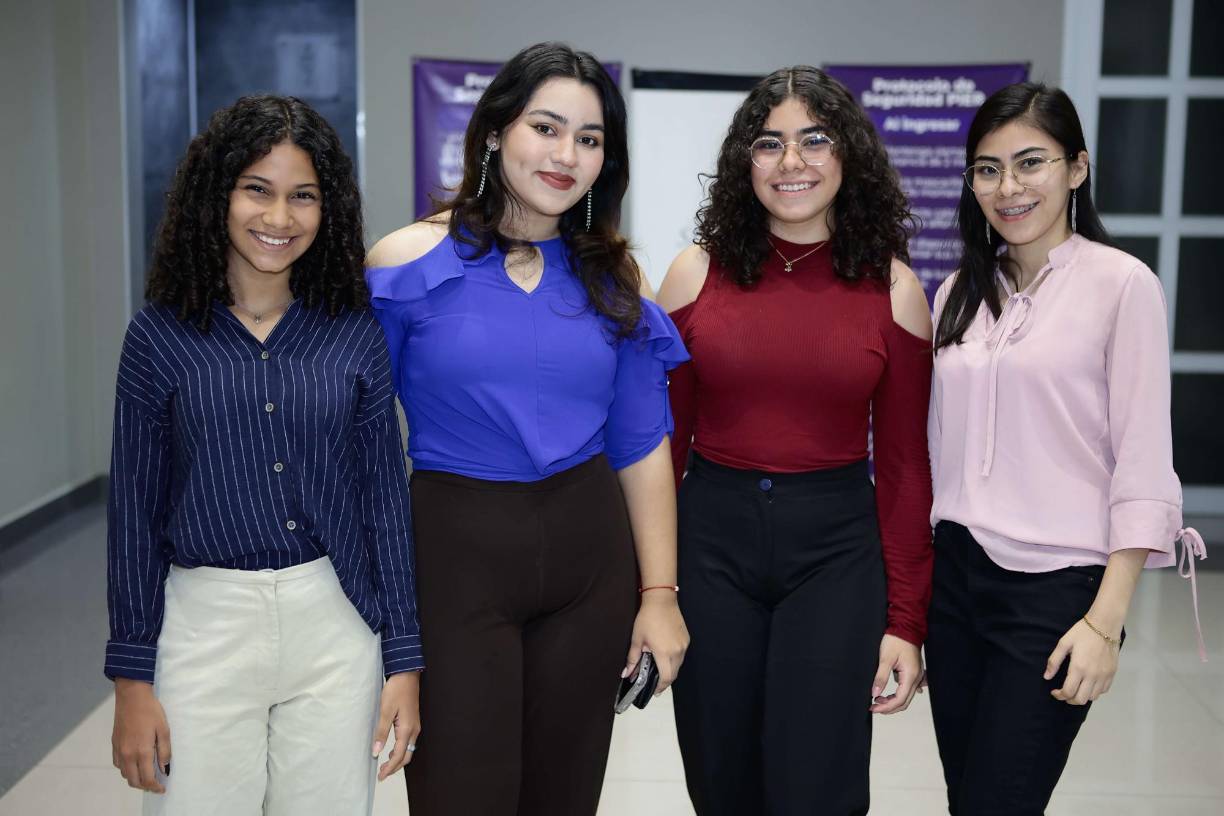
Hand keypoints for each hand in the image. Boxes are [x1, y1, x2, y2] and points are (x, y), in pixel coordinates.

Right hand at [112, 678, 170, 792]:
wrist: (131, 697)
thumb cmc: (151, 711)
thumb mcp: (164, 729)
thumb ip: (164, 751)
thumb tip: (164, 768)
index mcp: (141, 752)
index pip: (147, 779)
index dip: (155, 787)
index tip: (162, 788)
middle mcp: (127, 755)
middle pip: (134, 780)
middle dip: (145, 786)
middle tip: (156, 784)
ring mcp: (119, 750)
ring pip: (125, 774)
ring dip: (135, 778)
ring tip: (147, 774)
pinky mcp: (114, 744)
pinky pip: (119, 764)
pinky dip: (127, 769)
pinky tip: (135, 763)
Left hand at [372, 671, 420, 780]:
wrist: (407, 675)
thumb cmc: (396, 691)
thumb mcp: (385, 711)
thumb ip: (381, 733)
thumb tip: (376, 752)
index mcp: (407, 729)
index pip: (399, 755)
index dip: (390, 768)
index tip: (380, 776)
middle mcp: (414, 730)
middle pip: (407, 756)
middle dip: (395, 767)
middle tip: (382, 774)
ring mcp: (415, 726)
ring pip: (409, 750)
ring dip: (398, 759)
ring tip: (385, 764)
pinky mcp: (413, 722)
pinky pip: (409, 742)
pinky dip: (401, 751)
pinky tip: (392, 750)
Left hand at [623, 591, 688, 693]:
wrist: (662, 600)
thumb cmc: (647, 618)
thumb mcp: (637, 639)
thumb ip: (633, 659)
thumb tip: (626, 674)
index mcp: (664, 653)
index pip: (666, 678)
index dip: (660, 687)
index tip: (654, 691)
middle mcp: (677, 651)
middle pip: (674, 674)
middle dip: (665, 681)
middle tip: (655, 683)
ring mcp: (684, 645)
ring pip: (679, 665)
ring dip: (670, 670)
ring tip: (659, 668)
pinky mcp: (686, 640)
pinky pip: (681, 655)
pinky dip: (674, 660)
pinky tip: (665, 656)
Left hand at [869, 634, 922, 713]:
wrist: (906, 627)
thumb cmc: (896, 639)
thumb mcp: (885, 658)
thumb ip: (881, 677)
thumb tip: (875, 694)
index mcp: (910, 676)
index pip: (899, 700)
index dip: (886, 707)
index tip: (873, 707)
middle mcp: (916, 678)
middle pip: (904, 702)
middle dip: (889, 707)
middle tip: (874, 707)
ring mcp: (917, 676)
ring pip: (906, 696)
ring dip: (892, 701)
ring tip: (877, 700)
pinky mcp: (913, 673)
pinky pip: (906, 689)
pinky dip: (896, 694)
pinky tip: (886, 694)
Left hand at [1045, 619, 1118, 704]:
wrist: (1105, 625)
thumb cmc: (1082, 632)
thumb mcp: (1064, 643)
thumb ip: (1054, 661)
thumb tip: (1047, 677)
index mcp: (1078, 668)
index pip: (1068, 692)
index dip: (1059, 695)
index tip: (1054, 692)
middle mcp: (1093, 675)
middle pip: (1081, 699)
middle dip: (1070, 700)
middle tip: (1064, 693)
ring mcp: (1104, 676)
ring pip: (1093, 697)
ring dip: (1082, 696)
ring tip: (1076, 689)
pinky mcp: (1112, 673)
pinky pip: (1103, 690)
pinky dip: (1094, 692)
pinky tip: (1088, 684)